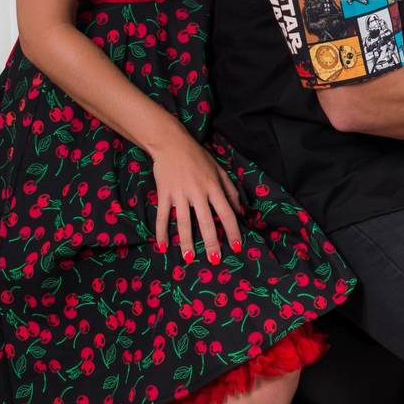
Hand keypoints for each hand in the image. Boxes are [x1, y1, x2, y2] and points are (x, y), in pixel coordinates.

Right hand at [150, 134, 244, 262]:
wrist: (172, 144)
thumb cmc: (198, 157)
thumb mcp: (219, 171)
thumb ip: (231, 191)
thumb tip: (241, 212)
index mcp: (214, 187)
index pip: (227, 213)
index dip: (232, 232)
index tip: (236, 248)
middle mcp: (198, 192)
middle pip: (206, 221)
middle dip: (211, 242)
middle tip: (215, 260)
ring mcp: (180, 194)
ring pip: (184, 222)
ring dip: (186, 242)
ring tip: (189, 258)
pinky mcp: (164, 193)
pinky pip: (162, 215)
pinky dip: (161, 231)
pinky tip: (162, 245)